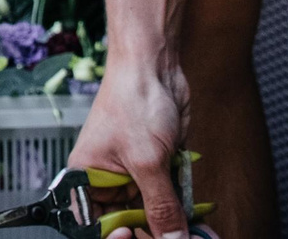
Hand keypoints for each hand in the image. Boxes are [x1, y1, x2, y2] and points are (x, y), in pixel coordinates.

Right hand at [71, 56, 192, 238]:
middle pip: (128, 222)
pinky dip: (186, 209)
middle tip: (178, 238)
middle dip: (155, 233)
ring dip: (175, 224)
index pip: (96, 225)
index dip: (117, 237)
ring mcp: (135, 174)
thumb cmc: (133, 99)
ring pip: (154, 213)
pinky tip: (200, 220)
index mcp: (88, 178)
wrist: (155, 66)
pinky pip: (171, 199)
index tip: (137, 236)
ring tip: (197, 235)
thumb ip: (161, 206)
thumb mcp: (147, 161)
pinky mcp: (159, 167)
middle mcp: (108, 179)